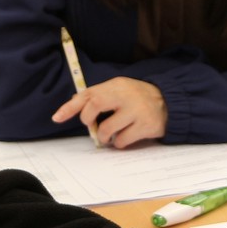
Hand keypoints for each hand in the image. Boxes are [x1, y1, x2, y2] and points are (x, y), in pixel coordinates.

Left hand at [52, 78, 166, 147]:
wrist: (169, 103)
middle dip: (88, 119)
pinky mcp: (146, 125)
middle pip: (95, 104)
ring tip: (110, 135)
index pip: (89, 93)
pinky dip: (119, 143)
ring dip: (104, 136)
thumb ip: (99, 95)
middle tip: (93, 126)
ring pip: (108, 128)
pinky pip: (122, 140)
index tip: (57, 117)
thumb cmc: (138, 98)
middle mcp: (126, 95)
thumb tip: (73, 102)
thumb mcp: (120, 90)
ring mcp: (137, 110)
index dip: (70, 106)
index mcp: (116, 85)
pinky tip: (125, 137)